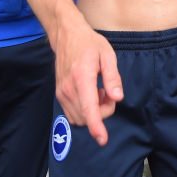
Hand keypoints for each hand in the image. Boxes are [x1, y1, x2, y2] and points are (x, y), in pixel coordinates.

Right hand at [54, 22, 123, 145]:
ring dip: (94, 112)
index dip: (97, 126)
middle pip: (87, 116)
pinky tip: (91, 95)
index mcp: (82, 78)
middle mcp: (68, 89)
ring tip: (100, 91)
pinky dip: (86, 111)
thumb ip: (112, 78)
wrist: (67, 36)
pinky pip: (73, 114)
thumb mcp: (107, 55)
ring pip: (80, 118)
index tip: (102, 139)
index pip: (89, 108)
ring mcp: (61, 93)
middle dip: (103, 112)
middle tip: (109, 92)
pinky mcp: (59, 95)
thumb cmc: (90, 44)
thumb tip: (117, 98)